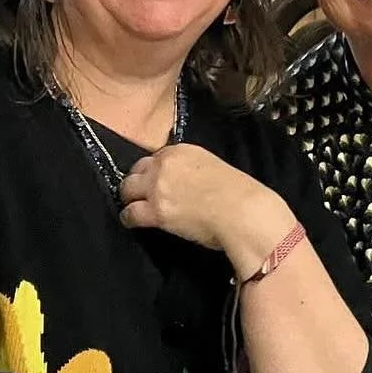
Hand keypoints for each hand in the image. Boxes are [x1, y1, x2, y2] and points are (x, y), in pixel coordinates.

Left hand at [118, 145, 291, 271]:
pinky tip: (131, 222)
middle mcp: (165, 164)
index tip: (156, 180)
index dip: (154, 170)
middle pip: (137, 170)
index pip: (156, 157)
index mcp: (183, 150)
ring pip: (128, 189)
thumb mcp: (215, 168)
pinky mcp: (156, 212)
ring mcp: (158, 188)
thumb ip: (196, 170)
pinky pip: (130, 213)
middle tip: (140, 193)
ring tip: (132, 206)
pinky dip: (128, 218)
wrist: (243, 212)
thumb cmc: (240, 194)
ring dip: (130, 198)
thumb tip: (190, 185)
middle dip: (137, 181)